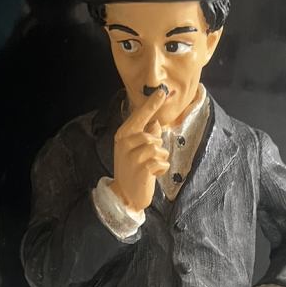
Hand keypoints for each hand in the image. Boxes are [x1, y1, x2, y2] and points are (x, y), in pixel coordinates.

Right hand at [111, 88, 170, 211]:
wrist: (125, 195)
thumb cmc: (133, 170)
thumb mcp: (137, 150)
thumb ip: (147, 135)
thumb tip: (156, 122)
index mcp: (123, 136)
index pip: (139, 116)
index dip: (151, 104)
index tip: (162, 91)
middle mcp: (125, 143)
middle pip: (152, 135)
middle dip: (156, 147)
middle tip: (148, 159)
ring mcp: (132, 156)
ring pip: (158, 148)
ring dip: (160, 159)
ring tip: (150, 168)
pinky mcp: (142, 169)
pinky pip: (161, 161)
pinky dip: (161, 169)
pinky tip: (152, 176)